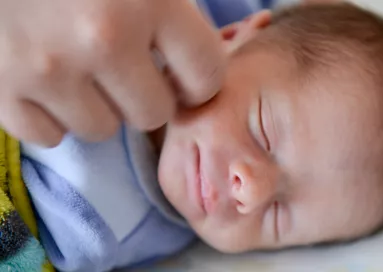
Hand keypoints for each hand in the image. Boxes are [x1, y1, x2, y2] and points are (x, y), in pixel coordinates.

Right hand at [0, 0, 224, 145]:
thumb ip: (173, 4)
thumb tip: (197, 53)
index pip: (206, 76)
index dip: (198, 80)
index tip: (181, 74)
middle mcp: (103, 39)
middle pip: (153, 113)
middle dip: (144, 95)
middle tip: (125, 67)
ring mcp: (48, 67)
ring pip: (102, 129)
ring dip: (98, 106)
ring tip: (80, 68)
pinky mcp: (2, 88)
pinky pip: (48, 136)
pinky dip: (51, 116)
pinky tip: (47, 83)